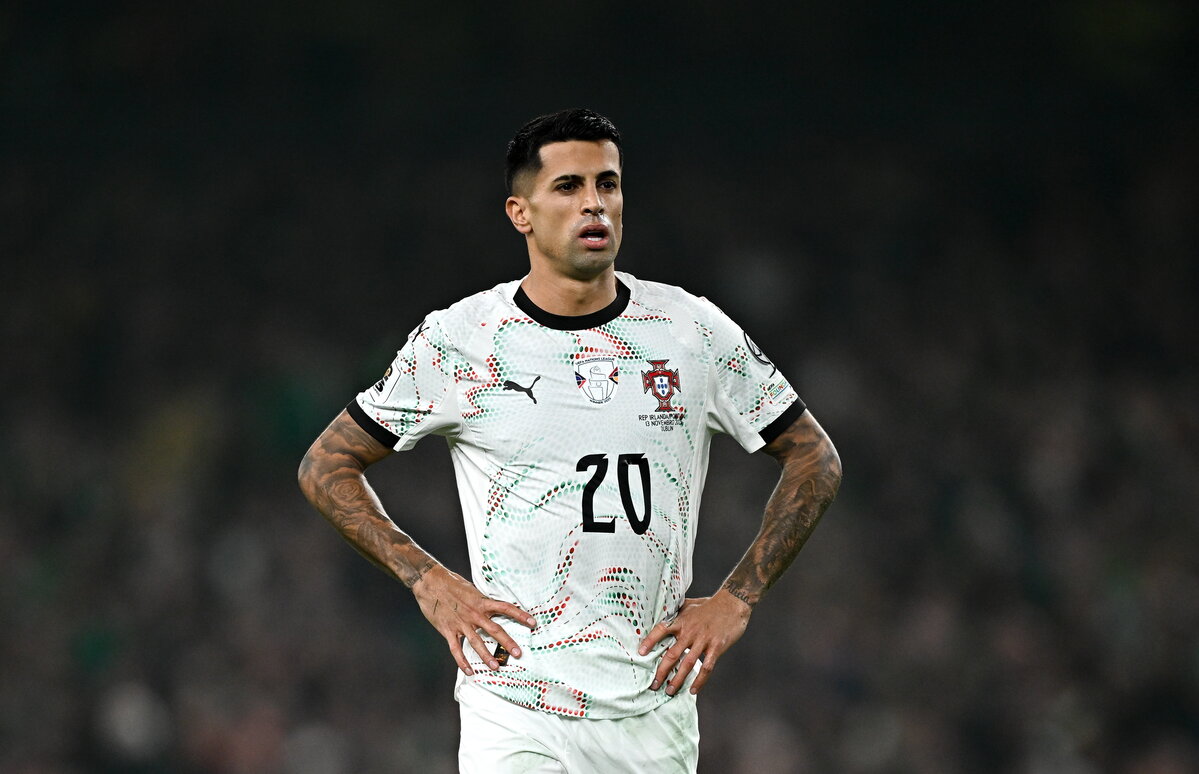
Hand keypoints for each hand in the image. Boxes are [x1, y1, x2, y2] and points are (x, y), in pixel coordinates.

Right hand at [411, 564, 535, 674]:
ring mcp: (461, 623)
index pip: (506, 608)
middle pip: (494, 629)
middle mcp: (474, 613)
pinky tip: (470, 671)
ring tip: (496, 667)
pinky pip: (456, 649)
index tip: (533, 623)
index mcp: (481, 601)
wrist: (429, 582)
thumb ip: (482, 601)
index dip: (520, 615)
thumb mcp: (471, 589)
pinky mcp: (448, 630)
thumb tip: (493, 606)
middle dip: (507, 643)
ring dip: (487, 656)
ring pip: (477, 642)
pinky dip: (462, 662)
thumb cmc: (451, 582)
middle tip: (518, 654)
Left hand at [637, 589, 750, 695]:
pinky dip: (699, 681)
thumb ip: (676, 610)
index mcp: (681, 621)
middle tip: (653, 685)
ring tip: (669, 691)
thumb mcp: (689, 604)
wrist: (733, 602)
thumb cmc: (710, 604)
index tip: (641, 653)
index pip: (661, 631)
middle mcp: (690, 632)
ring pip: (687, 664)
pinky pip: (706, 668)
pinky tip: (693, 690)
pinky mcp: (717, 647)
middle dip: (661, 672)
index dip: (650, 641)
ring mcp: (703, 640)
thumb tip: (662, 611)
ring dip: (677, 680)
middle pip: (672, 654)